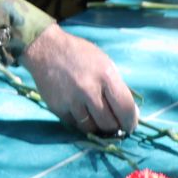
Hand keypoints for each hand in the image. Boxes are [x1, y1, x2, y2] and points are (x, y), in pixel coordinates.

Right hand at [22, 25, 138, 136]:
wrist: (46, 48)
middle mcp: (89, 89)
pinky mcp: (57, 107)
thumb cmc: (80, 54)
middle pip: (108, 124)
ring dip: (96, 127)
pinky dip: (80, 121)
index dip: (130, 122)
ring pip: (90, 128)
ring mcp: (71, 100)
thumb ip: (116, 87)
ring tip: (96, 118)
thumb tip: (130, 112)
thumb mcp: (104, 63)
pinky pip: (74, 124)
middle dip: (114, 127)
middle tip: (114, 125)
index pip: (125, 108)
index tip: (130, 126)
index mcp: (106, 75)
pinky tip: (81, 111)